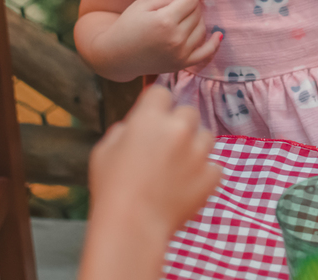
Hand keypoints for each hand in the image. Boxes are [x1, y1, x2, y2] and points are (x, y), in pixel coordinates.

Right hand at [88, 85, 221, 236]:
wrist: (132, 226)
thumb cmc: (112, 189)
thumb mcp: (103, 151)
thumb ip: (123, 130)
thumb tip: (135, 126)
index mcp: (150, 118)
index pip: (161, 92)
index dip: (156, 105)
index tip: (153, 119)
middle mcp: (178, 129)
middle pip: (188, 111)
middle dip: (178, 124)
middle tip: (166, 146)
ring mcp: (198, 152)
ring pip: (206, 135)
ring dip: (195, 145)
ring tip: (178, 166)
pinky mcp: (212, 175)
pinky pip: (214, 165)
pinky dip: (204, 172)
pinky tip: (187, 184)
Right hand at [105, 0, 223, 74]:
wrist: (117, 56)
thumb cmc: (127, 26)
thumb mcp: (142, 5)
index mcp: (165, 21)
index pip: (190, 0)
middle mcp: (175, 38)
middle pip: (197, 14)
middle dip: (194, 4)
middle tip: (186, 1)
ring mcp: (180, 53)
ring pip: (202, 29)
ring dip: (198, 19)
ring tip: (187, 15)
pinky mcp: (181, 64)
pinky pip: (205, 53)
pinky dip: (214, 43)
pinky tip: (218, 34)